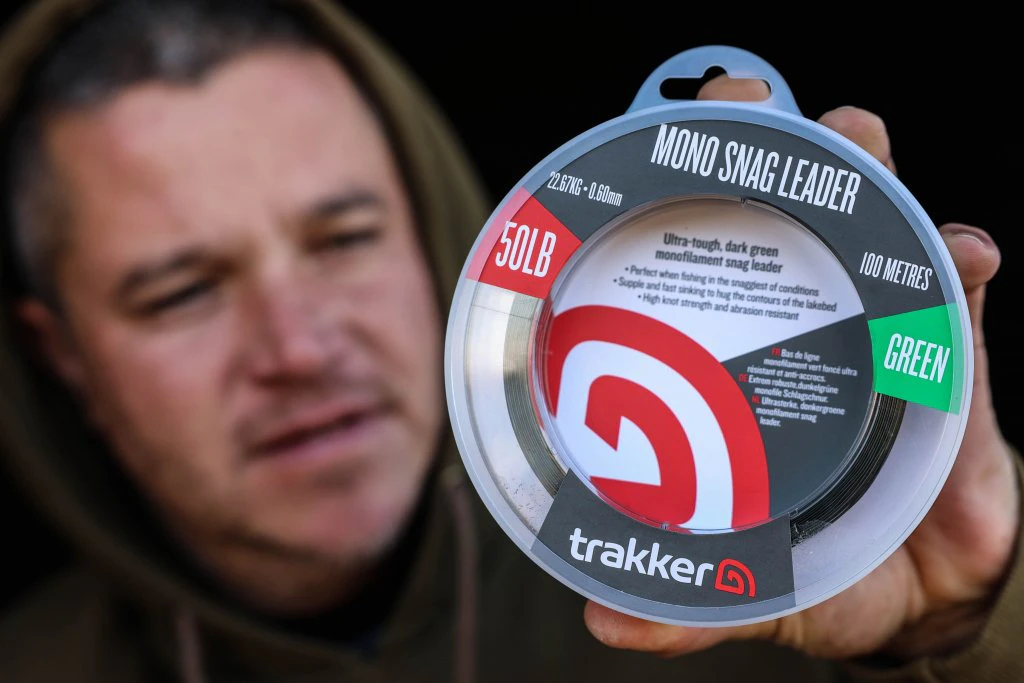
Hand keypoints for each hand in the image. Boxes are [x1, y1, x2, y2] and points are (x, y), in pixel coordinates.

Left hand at [583, 75, 1019, 660]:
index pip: (700, 261)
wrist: (918, 590)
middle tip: (743, 109)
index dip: (672, 195)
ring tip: (855, 145)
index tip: (645, 146)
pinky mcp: (951, 352)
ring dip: (867, 173)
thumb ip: (687, 600)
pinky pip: (957, 290)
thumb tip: (607, 620)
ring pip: (872, 221)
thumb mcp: (747, 581)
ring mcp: (877, 328)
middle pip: (782, 210)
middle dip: (764, 146)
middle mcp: (801, 326)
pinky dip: (958, 263)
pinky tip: (965, 256)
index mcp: (737, 362)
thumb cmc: (818, 564)